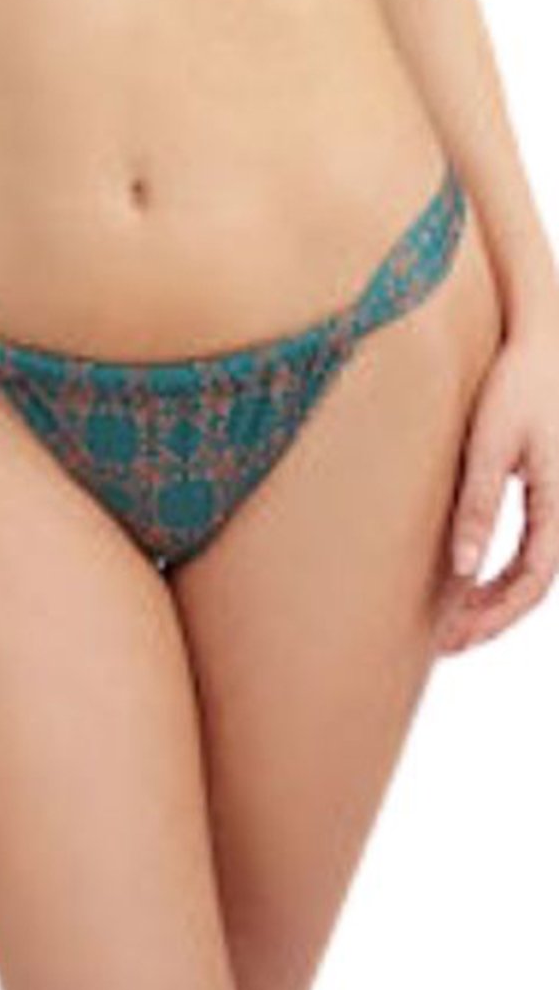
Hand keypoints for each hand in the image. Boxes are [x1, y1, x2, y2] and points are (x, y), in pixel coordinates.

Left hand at [437, 329, 558, 652]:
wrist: (546, 345)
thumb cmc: (518, 388)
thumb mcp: (491, 446)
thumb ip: (478, 504)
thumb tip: (463, 566)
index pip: (531, 581)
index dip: (494, 615)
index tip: (456, 636)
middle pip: (531, 585)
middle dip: (490, 619)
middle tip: (444, 644)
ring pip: (531, 571)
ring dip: (493, 601)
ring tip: (451, 625)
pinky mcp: (545, 493)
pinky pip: (527, 549)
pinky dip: (498, 573)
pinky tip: (466, 582)